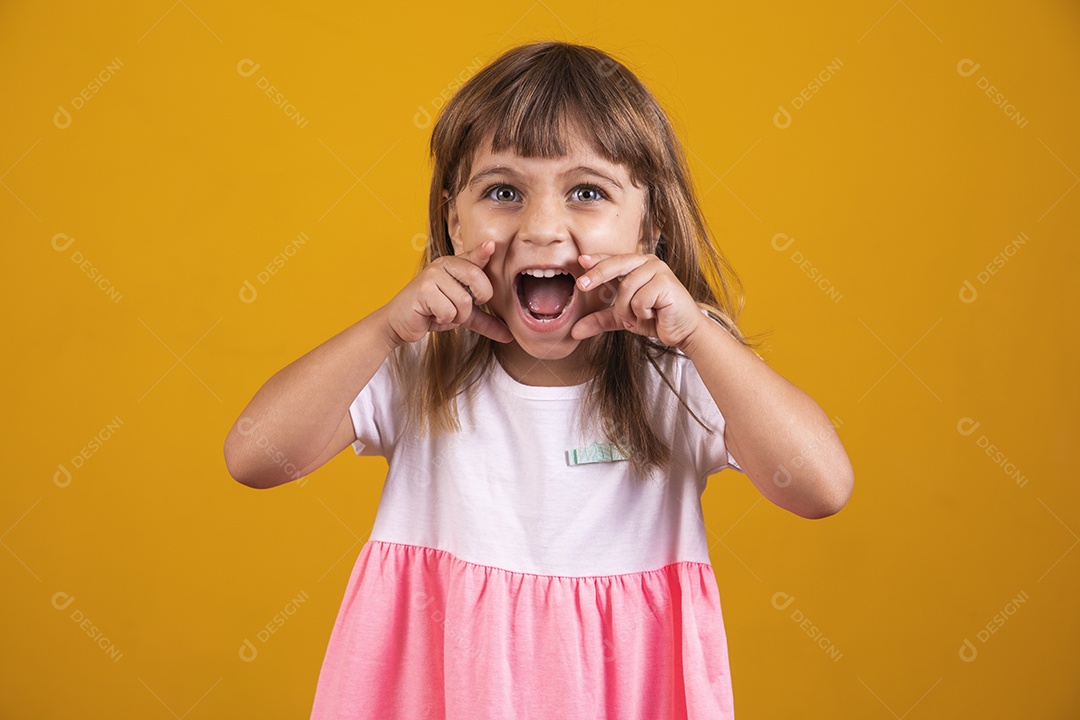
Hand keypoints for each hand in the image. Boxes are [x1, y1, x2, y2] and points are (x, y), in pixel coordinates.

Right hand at [382, 240, 512, 346]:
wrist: (400, 323)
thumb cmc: (431, 313)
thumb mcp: (463, 316)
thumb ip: (485, 321)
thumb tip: (509, 335)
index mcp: (455, 266)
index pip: (474, 257)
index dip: (484, 252)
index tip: (492, 245)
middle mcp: (444, 264)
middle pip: (478, 279)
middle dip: (476, 302)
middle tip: (460, 309)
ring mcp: (433, 274)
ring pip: (464, 301)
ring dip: (456, 317)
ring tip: (441, 312)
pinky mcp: (423, 289)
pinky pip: (449, 311)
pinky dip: (443, 320)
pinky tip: (431, 314)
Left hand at [570, 253, 704, 348]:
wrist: (682, 331)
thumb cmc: (655, 319)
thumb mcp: (622, 318)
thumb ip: (600, 320)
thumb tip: (574, 331)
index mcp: (636, 266)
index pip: (612, 260)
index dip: (596, 261)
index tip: (580, 262)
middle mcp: (647, 262)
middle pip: (616, 265)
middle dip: (597, 275)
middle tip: (581, 285)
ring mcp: (658, 269)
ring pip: (626, 288)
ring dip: (627, 310)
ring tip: (638, 317)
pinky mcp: (666, 282)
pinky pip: (640, 299)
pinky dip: (642, 313)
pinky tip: (654, 314)